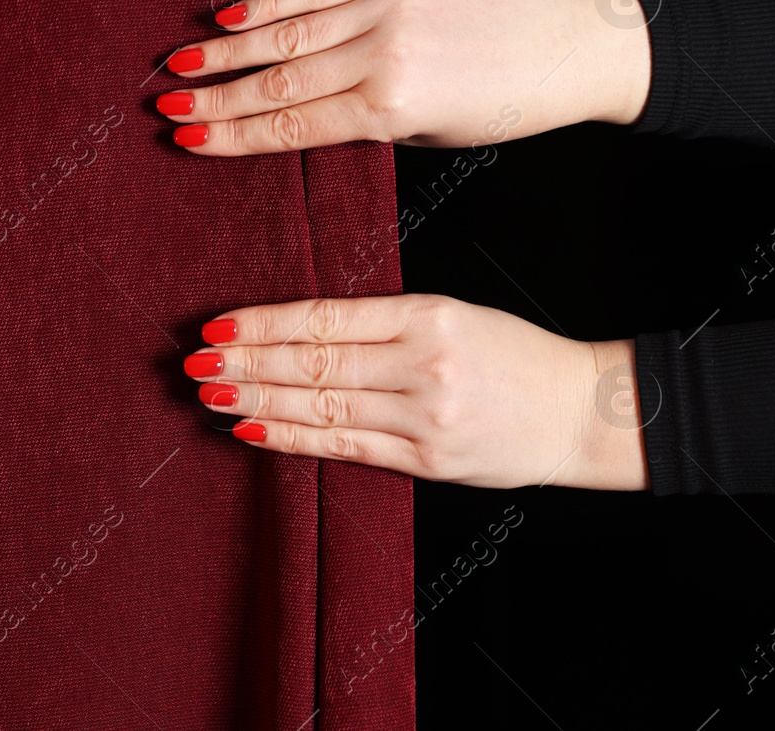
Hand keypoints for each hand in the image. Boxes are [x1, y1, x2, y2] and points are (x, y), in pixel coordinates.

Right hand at [157, 0, 652, 155]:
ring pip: (288, 32)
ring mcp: (390, 5)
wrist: (567, 45)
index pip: (292, 124)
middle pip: (278, 79)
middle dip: (215, 97)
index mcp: (393, 107)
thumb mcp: (425, 135)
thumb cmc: (500, 106)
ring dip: (227, 50)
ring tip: (181, 64)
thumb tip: (290, 115)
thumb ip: (358, 120)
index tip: (187, 141)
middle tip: (165, 107)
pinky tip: (231, 16)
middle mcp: (385, 52)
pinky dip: (271, 3)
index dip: (233, 135)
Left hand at [187, 294, 649, 489]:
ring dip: (257, 402)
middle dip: (246, 363)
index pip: (325, 318)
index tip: (217, 325)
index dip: (264, 324)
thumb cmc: (509, 354)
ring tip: (210, 394)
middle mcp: (421, 364)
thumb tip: (294, 331)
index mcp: (425, 314)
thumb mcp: (449, 314)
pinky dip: (293, 439)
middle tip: (193, 362)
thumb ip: (379, 324)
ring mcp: (425, 416)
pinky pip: (346, 447)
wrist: (581, 411)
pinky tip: (253, 431)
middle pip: (313, 364)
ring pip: (321, 407)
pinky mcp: (428, 460)